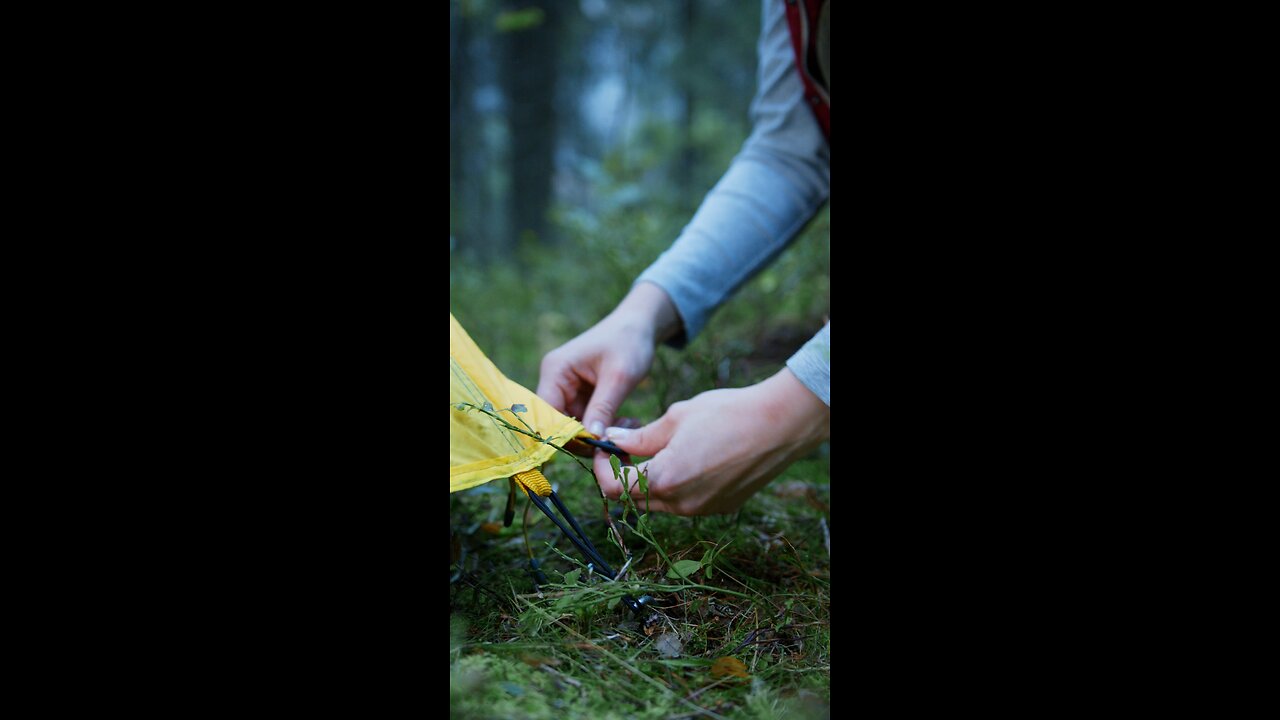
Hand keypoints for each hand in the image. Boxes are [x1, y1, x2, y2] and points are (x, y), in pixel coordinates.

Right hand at [536, 282, 681, 436]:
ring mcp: (566, 389)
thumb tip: (592, 440)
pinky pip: (585, 420)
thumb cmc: (628, 342)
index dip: (565, 435)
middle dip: (587, 436)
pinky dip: (603, 426)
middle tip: (618, 440)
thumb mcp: (619, 377)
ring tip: (628, 426)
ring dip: (598, 432)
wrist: (640, 325)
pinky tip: (625, 422)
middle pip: (559, 424)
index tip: (594, 447)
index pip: (547, 414)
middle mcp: (554, 380)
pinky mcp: (580, 395)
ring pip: (574, 426)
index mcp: (555, 371)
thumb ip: (603, 408)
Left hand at [595, 368, 829, 515]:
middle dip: (623, 474)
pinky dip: (675, 484)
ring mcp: (702, 509)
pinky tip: (688, 458)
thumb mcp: (676, 417)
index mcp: (665, 480)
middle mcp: (681, 504)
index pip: (614, 488)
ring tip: (660, 448)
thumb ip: (639, 436)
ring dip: (650, 480)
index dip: (602, 468)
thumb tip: (613, 441)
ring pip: (660, 502)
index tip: (606, 448)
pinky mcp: (720, 508)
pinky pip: (685, 501)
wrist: (779, 425)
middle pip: (634, 500)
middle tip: (627, 446)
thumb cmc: (727, 414)